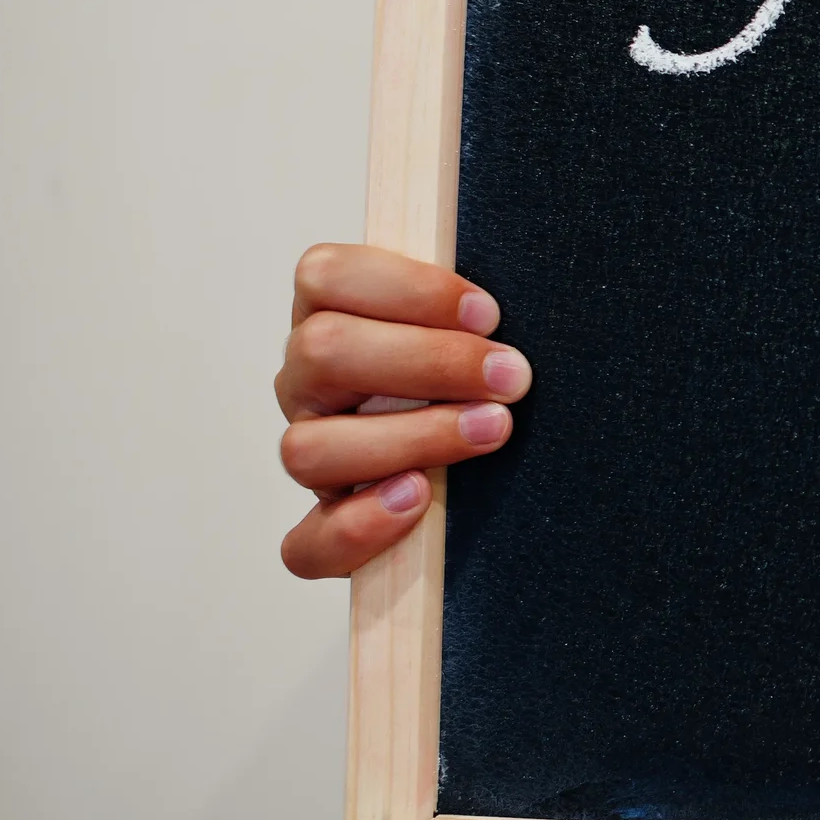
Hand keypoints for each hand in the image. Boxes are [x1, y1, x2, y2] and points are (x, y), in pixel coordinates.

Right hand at [274, 245, 530, 577]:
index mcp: (330, 314)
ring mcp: (311, 452)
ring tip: (491, 430)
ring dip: (411, 437)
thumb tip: (502, 306)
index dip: (408, 289)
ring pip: (308, 448)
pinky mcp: (323, 526)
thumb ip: (470, 311)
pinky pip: (306, 544)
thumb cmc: (480, 379)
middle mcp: (308, 382)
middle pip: (322, 352)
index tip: (489, 313)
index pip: (326, 275)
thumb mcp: (475, 330)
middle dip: (431, 361)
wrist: (488, 475)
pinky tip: (420, 500)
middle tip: (512, 376)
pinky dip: (359, 527)